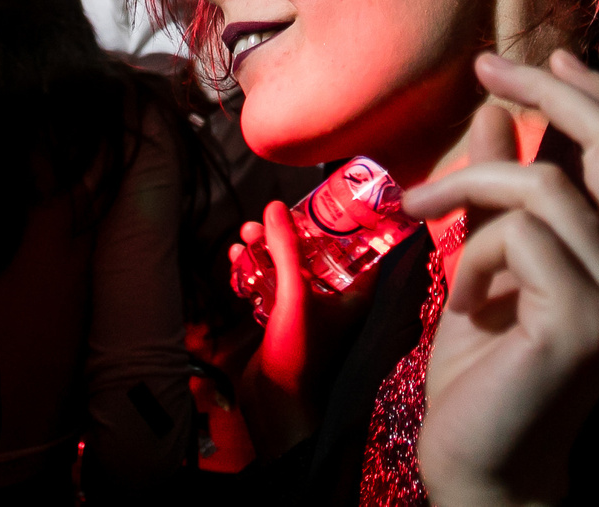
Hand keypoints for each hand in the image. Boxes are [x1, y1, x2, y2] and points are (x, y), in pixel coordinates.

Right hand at [232, 196, 378, 458]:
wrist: (276, 403)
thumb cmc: (300, 355)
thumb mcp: (294, 296)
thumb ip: (286, 249)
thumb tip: (275, 208)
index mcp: (355, 293)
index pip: (362, 246)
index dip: (346, 220)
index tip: (327, 196)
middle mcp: (336, 298)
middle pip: (316, 251)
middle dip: (289, 232)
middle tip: (266, 218)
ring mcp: (309, 308)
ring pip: (290, 266)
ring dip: (267, 249)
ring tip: (245, 237)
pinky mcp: (284, 318)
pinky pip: (271, 283)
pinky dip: (256, 269)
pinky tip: (237, 259)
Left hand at [404, 50, 598, 506]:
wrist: (481, 463)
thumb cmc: (485, 366)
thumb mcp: (488, 255)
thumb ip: (500, 186)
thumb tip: (493, 107)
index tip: (546, 55)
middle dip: (551, 91)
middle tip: (488, 68)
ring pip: (550, 185)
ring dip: (475, 187)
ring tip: (431, 215)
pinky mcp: (585, 321)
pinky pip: (520, 236)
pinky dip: (475, 251)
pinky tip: (464, 295)